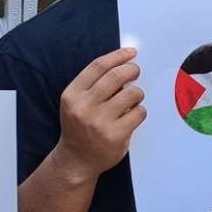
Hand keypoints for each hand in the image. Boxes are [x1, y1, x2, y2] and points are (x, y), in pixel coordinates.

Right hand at [54, 48, 145, 181]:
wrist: (76, 160)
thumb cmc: (81, 126)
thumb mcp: (77, 102)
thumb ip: (95, 84)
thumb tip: (125, 60)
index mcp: (72, 95)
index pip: (98, 66)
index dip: (118, 56)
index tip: (132, 52)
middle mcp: (83, 107)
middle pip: (117, 76)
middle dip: (132, 70)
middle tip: (136, 72)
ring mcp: (99, 122)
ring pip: (133, 93)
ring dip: (137, 94)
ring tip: (131, 101)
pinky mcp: (115, 135)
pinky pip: (139, 112)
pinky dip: (140, 112)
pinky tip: (131, 118)